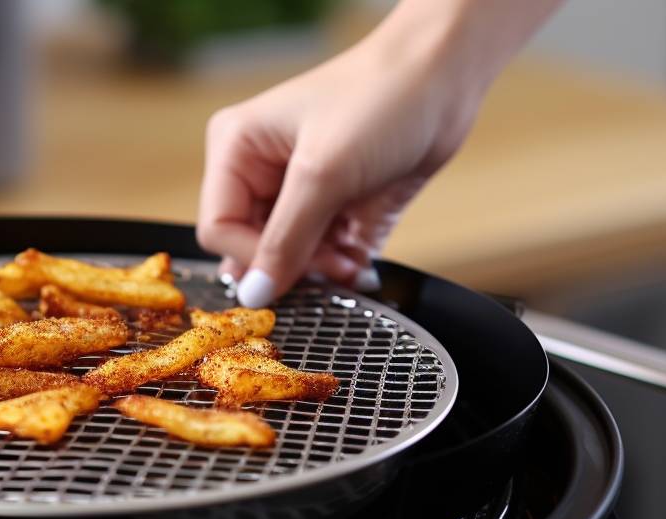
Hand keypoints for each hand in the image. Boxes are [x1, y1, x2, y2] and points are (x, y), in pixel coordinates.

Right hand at [197, 0, 560, 306]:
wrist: (445, 76)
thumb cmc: (380, 98)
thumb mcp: (323, 173)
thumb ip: (285, 240)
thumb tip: (254, 294)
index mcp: (237, 148)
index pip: (220, 228)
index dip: (252, 258)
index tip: (289, 274)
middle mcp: (262, 169)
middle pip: (254, 247)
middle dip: (292, 265)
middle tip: (328, 268)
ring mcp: (302, 189)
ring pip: (291, 256)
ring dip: (320, 270)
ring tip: (349, 264)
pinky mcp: (337, 204)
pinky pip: (326, 255)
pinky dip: (342, 266)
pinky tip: (360, 264)